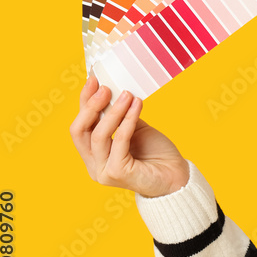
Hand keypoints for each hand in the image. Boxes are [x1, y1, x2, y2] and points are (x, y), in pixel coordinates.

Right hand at [69, 74, 189, 197]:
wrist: (177, 176)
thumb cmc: (156, 153)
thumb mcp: (134, 129)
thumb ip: (119, 116)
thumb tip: (111, 90)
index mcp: (93, 154)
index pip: (80, 125)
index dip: (84, 102)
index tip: (93, 80)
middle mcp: (93, 165)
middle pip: (79, 131)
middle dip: (91, 106)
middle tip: (106, 87)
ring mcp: (103, 171)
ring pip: (99, 135)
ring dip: (113, 111)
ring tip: (127, 94)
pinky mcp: (117, 173)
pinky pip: (119, 140)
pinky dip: (128, 120)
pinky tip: (137, 105)